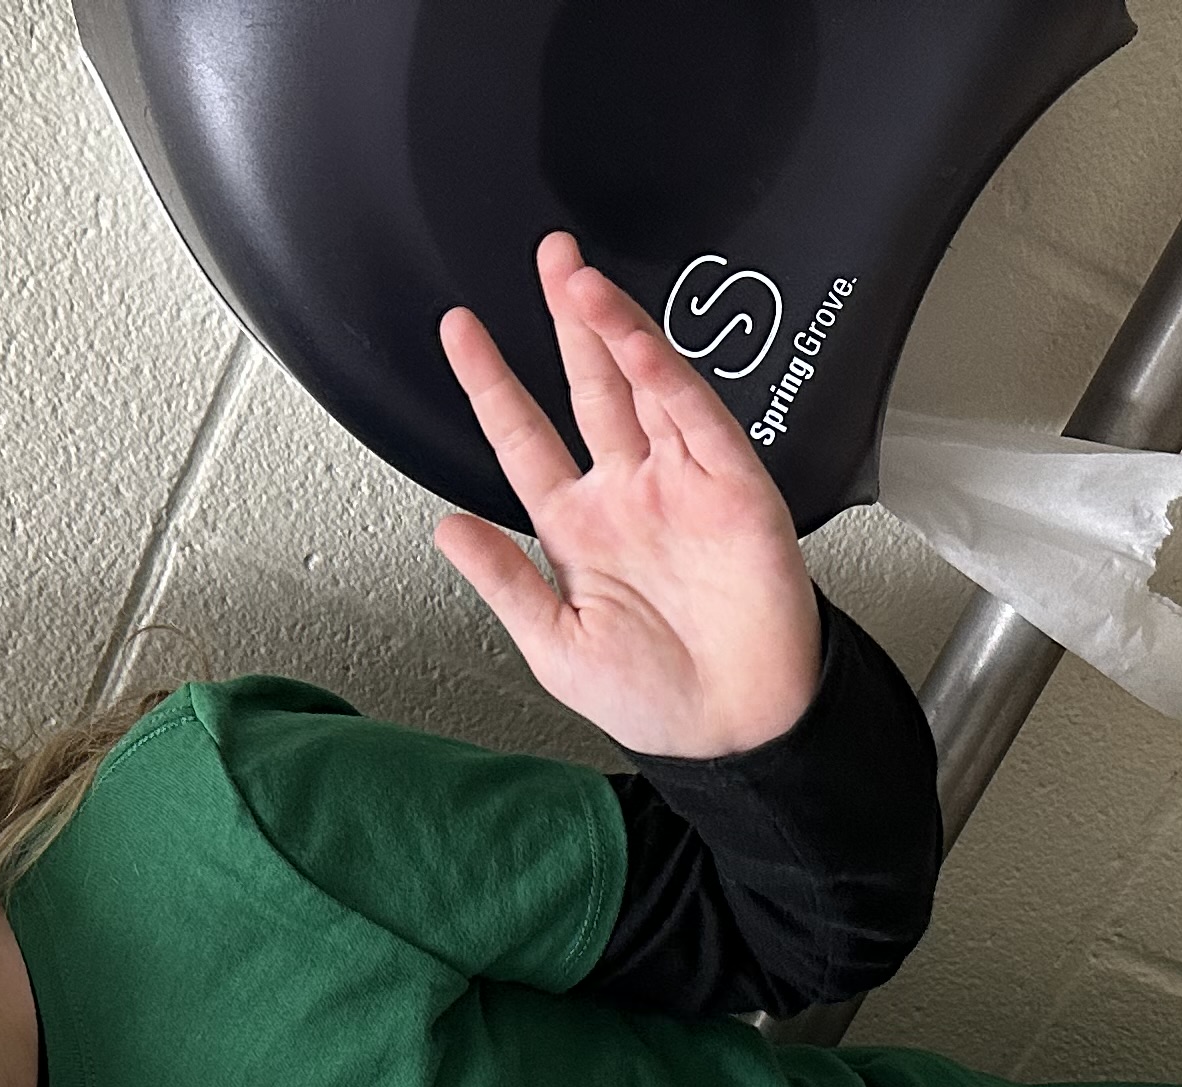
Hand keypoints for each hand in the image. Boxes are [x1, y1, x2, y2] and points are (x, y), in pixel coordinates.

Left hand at [433, 233, 820, 758]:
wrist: (736, 733)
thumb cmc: (656, 702)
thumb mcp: (554, 648)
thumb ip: (504, 582)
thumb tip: (445, 530)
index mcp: (580, 529)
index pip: (525, 438)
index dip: (493, 383)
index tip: (460, 331)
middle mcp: (631, 495)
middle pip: (591, 388)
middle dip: (568, 322)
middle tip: (550, 258)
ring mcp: (682, 485)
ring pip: (643, 386)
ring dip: (613, 331)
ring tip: (579, 279)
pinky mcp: (734, 487)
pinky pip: (697, 417)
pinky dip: (666, 375)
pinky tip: (634, 338)